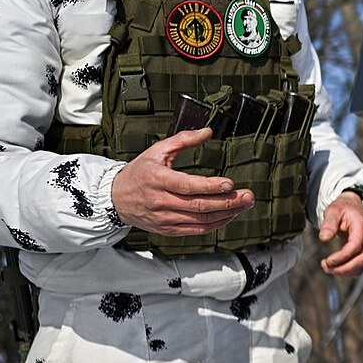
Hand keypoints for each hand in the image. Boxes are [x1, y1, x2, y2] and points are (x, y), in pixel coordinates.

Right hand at [111, 128, 252, 234]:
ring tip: (244, 204)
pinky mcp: (168, 229)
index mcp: (157, 179)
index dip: (210, 186)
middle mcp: (160, 201)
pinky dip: (215, 224)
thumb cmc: (138, 173)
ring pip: (201, 220)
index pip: (188, 186)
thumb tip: (207, 131)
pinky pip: (196, 230)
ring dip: (226, 213)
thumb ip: (183, 139)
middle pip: (199, 205)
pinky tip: (229, 215)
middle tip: (248, 196)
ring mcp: (164, 218)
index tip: (230, 184)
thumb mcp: (157, 151)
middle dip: (227, 202)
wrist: (115, 198)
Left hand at [319, 190, 362, 276]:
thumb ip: (329, 224)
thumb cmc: (342, 208)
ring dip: (344, 272)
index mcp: (362, 226)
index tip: (327, 261)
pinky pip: (359, 267)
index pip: (355, 247)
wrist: (352, 206)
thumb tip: (323, 238)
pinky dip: (347, 271)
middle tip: (325, 266)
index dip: (341, 257)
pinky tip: (334, 267)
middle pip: (360, 260)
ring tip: (327, 267)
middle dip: (342, 268)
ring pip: (360, 266)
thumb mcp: (333, 211)